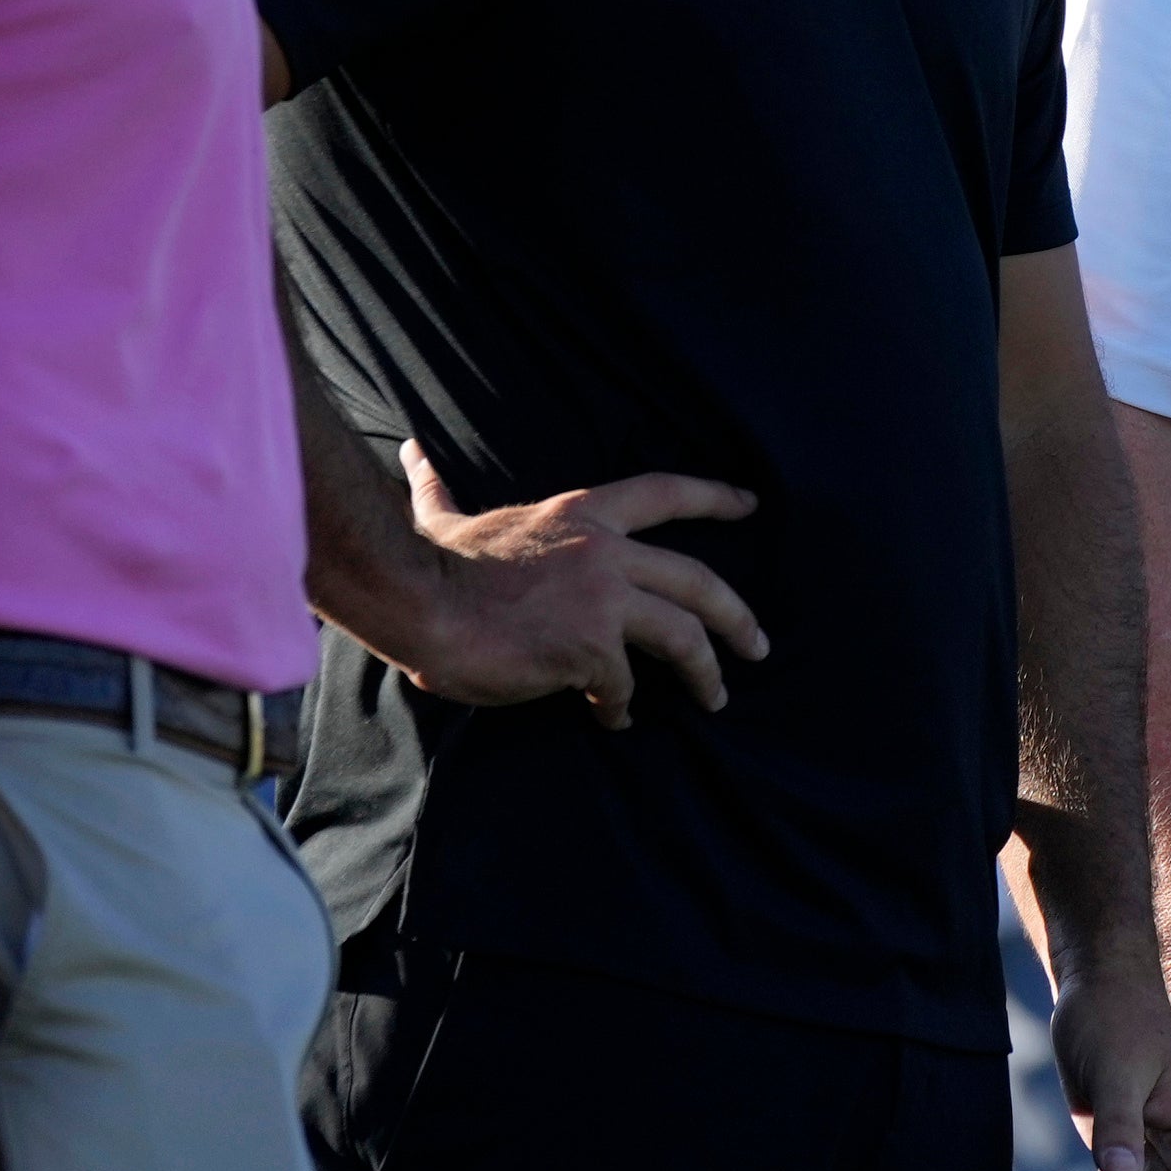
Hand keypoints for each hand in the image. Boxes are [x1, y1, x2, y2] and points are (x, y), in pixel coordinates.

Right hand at [393, 442, 768, 728]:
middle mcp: (605, 550)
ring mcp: (603, 599)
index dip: (714, 497)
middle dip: (738, 616)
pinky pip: (625, 686)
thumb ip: (438, 489)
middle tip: (759, 646)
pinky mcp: (591, 649)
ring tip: (715, 697)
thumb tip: (411, 451)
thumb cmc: (431, 564)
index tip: (751, 505)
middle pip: (700, 580)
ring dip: (707, 672)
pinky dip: (624, 707)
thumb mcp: (445, 517)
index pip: (665, 493)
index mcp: (582, 513)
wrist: (419, 601)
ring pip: (685, 636)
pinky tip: (616, 719)